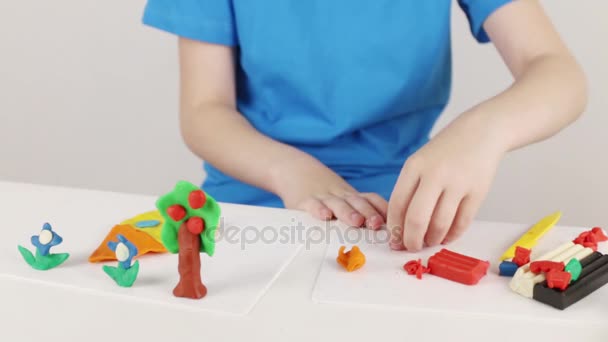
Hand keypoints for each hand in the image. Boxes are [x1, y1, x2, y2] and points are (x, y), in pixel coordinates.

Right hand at [272, 153, 386, 228]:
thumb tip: (383, 229)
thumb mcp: (342, 195)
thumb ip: (359, 209)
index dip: (382, 211)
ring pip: (338, 204)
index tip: (393, 224)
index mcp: (351, 196)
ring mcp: (323, 197)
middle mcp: (340, 195)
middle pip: (358, 203)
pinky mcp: (304, 200)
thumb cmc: (322, 188)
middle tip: (378, 225)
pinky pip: (313, 205)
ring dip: (348, 213)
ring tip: (357, 221)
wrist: (293, 167)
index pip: (371, 200)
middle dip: (369, 214)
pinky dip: (318, 210)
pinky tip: (324, 216)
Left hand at [387, 111, 506, 250]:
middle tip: (411, 247)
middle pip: (417, 219)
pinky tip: (446, 236)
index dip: (394, 228)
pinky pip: (462, 223)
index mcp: (414, 167)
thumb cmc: (444, 152)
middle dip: (411, 240)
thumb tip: (399, 227)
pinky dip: (452, 235)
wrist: (481, 132)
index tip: (394, 240)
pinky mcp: (478, 192)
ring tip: (429, 241)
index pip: (397, 205)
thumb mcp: (420, 162)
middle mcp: (435, 175)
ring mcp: (458, 183)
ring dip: (432, 239)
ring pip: (440, 225)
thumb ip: (409, 190)